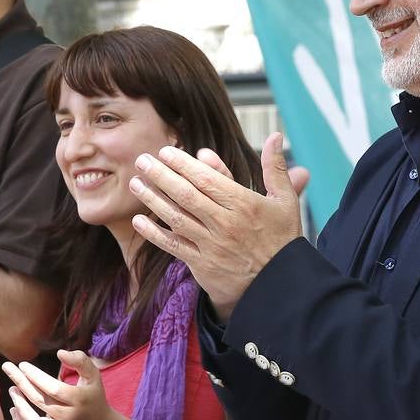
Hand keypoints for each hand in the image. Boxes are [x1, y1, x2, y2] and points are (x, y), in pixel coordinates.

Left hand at [2, 350, 126, 419]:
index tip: (22, 365)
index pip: (54, 388)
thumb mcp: (93, 377)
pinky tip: (15, 409)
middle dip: (21, 383)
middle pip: (41, 402)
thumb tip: (60, 352)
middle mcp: (71, 419)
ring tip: (12, 390)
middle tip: (8, 369)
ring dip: (20, 407)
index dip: (36, 376)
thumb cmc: (94, 398)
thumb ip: (80, 361)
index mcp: (80, 400)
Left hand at [129, 133, 309, 319]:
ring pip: (176, 218)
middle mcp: (225, 223)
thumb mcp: (285, 200)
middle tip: (141, 161)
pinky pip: (174, 246)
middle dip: (161, 176)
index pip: (207, 179)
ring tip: (135, 183)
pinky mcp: (203, 265)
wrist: (278, 284)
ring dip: (152, 200)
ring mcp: (212, 245)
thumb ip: (275, 168)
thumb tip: (275, 135)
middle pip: (186, 195)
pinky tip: (138, 221)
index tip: (165, 152)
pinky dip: (154, 234)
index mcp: (244, 204)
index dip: (183, 164)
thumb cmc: (281, 239)